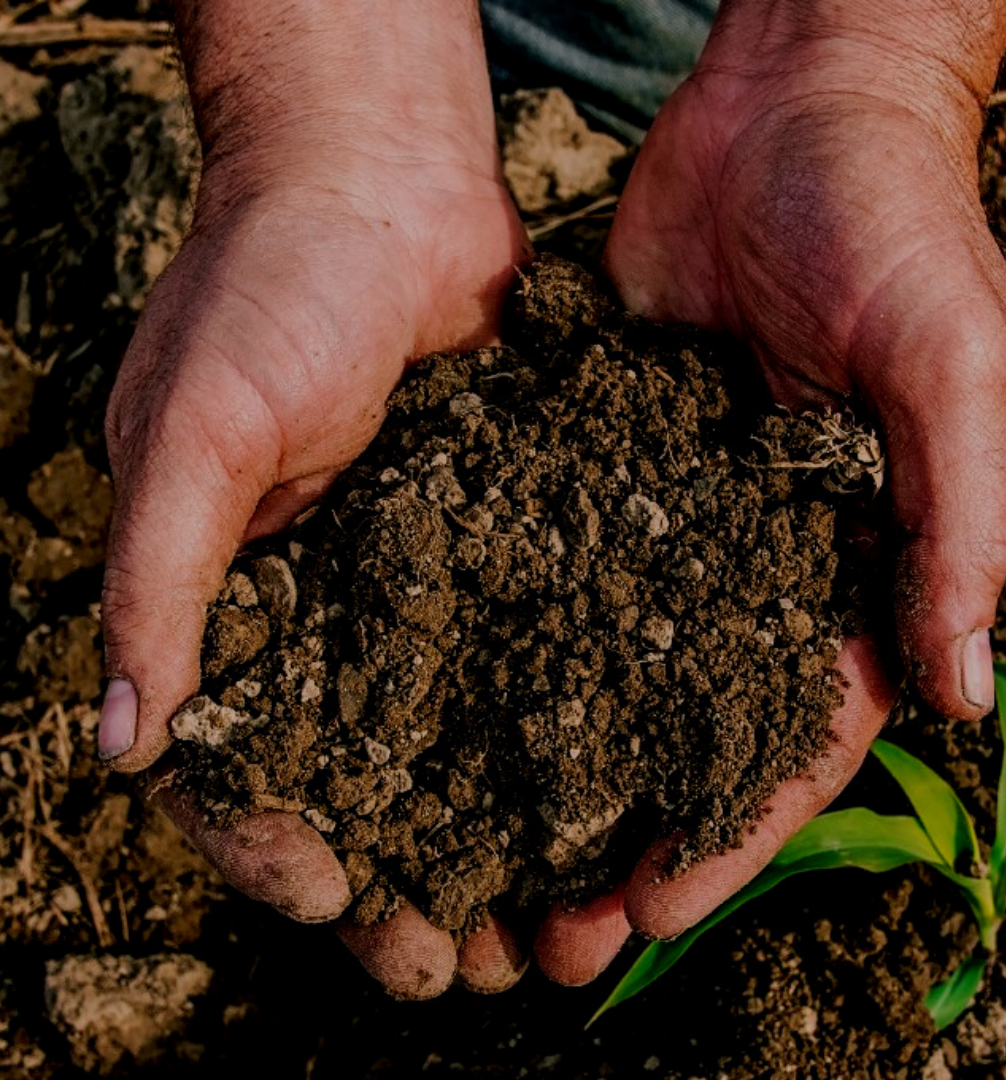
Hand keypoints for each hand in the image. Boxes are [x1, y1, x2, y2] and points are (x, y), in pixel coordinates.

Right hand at [100, 0, 534, 996]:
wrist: (384, 188)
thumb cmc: (266, 286)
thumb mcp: (198, 428)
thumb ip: (161, 579)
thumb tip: (119, 740)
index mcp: (233, 596)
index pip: (243, 759)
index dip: (281, 847)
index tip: (340, 912)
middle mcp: (328, 603)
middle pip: (364, 778)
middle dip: (404, 877)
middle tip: (458, 967)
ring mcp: (419, 579)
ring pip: (455, 741)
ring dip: (490, 837)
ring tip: (539, 928)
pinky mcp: (500, 539)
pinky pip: (526, 655)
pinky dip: (554, 733)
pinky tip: (602, 797)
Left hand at [529, 0, 1005, 974]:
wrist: (792, 113)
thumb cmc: (897, 225)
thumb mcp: (954, 365)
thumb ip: (956, 520)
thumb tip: (961, 688)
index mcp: (849, 568)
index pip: (792, 739)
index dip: (727, 834)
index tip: (648, 912)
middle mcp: (750, 562)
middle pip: (681, 733)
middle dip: (620, 836)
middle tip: (542, 935)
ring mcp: (665, 515)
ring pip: (602, 672)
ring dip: (548, 769)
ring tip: (476, 860)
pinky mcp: (592, 457)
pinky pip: (548, 565)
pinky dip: (505, 643)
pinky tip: (443, 707)